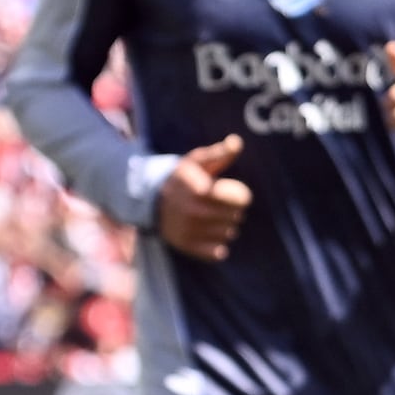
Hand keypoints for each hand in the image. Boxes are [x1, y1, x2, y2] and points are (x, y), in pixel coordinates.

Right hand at [154, 137, 251, 260]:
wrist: (153, 200)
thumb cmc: (183, 177)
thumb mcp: (198, 161)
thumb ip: (220, 153)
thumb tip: (237, 142)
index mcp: (199, 189)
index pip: (240, 199)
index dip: (241, 195)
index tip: (235, 191)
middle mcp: (193, 211)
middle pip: (236, 216)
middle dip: (234, 210)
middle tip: (223, 204)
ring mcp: (189, 231)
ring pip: (228, 233)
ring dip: (227, 226)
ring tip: (214, 216)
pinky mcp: (187, 246)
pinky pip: (217, 252)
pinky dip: (218, 244)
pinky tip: (210, 233)